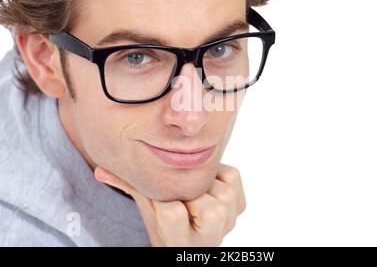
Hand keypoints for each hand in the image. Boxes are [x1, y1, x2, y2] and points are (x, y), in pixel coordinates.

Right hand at [94, 164, 245, 246]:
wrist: (194, 237)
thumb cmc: (166, 224)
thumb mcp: (146, 211)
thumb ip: (128, 188)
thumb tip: (100, 170)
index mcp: (181, 242)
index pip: (171, 212)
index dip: (162, 198)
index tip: (161, 198)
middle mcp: (210, 235)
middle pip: (200, 200)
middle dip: (187, 189)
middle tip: (182, 192)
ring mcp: (228, 222)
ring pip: (220, 188)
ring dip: (205, 181)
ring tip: (196, 190)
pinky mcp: (239, 206)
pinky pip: (232, 175)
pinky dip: (220, 173)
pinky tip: (209, 183)